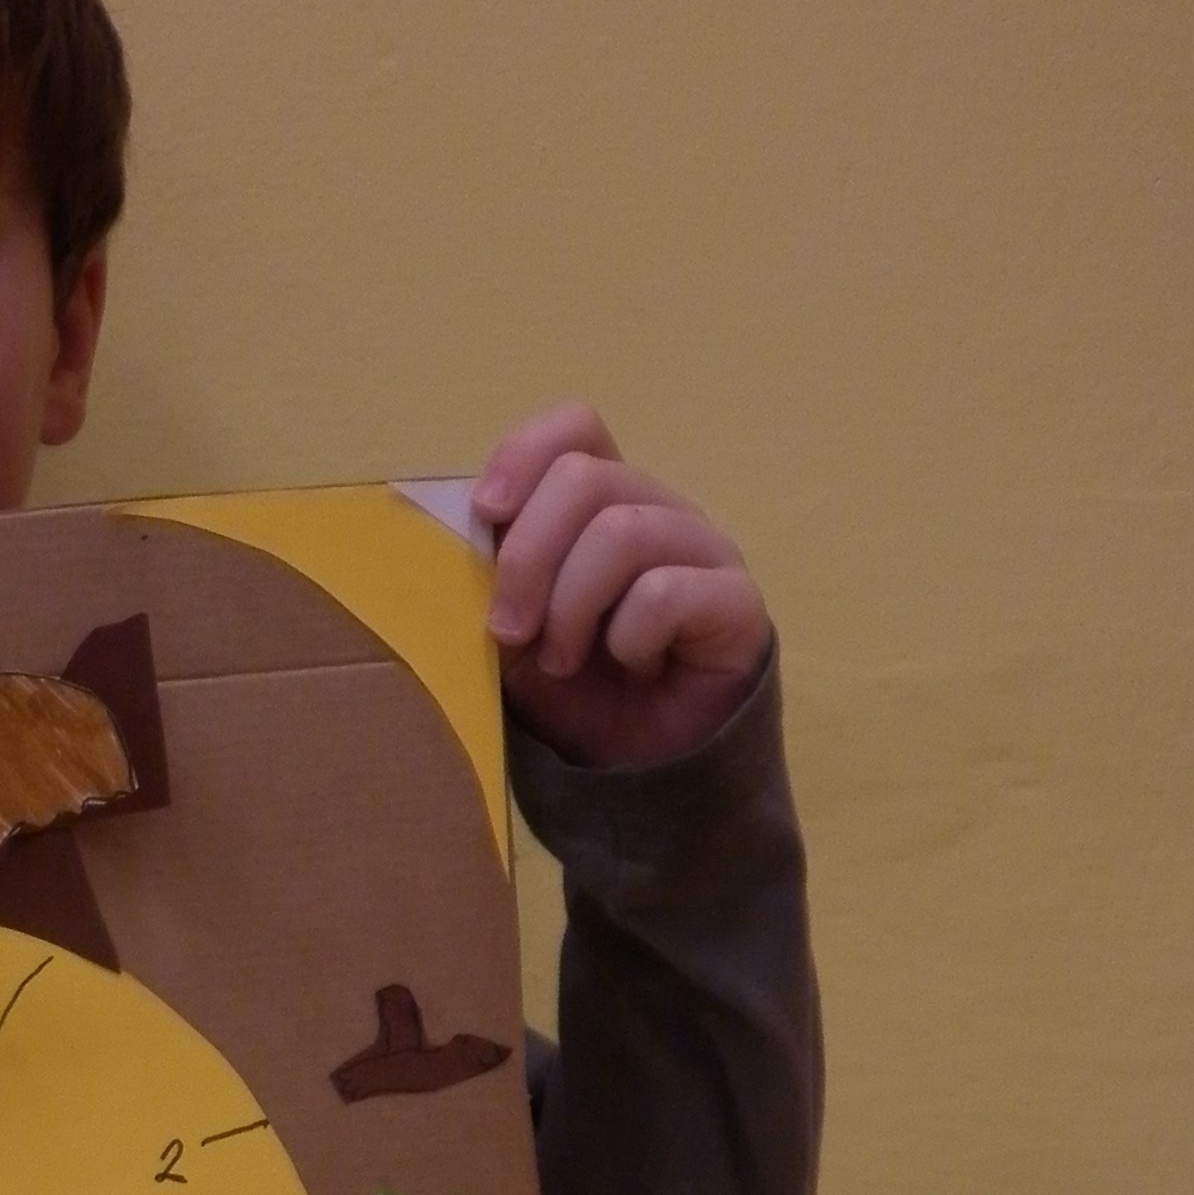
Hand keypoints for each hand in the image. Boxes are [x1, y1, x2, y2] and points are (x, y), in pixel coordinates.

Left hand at [472, 405, 769, 773]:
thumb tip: (456, 530)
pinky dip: (628, 636)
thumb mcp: (510, 631)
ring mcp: (703, 549)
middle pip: (586, 477)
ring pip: (623, 531)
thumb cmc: (575, 691)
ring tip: (563, 659)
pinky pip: (667, 592)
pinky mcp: (736, 600)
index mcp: (602, 502)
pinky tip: (632, 664)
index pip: (577, 426)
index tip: (485, 513)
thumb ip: (491, 576)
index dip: (525, 453)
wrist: (637, 768)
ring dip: (571, 605)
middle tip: (510, 630)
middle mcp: (657, 509)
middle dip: (529, 557)